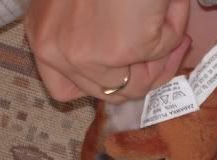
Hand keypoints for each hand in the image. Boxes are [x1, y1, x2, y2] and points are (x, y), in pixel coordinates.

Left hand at [24, 0, 191, 102]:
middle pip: (105, 93)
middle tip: (167, 51)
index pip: (62, 89)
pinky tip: (173, 14)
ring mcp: (81, 54)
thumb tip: (135, 66)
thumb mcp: (84, 6)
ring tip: (171, 29)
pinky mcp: (113, 53)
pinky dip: (172, 41)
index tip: (125, 72)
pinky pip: (155, 64)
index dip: (100, 86)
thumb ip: (93, 36)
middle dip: (142, 76)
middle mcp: (53, 49)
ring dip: (160, 62)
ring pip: (133, 87)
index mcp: (42, 32)